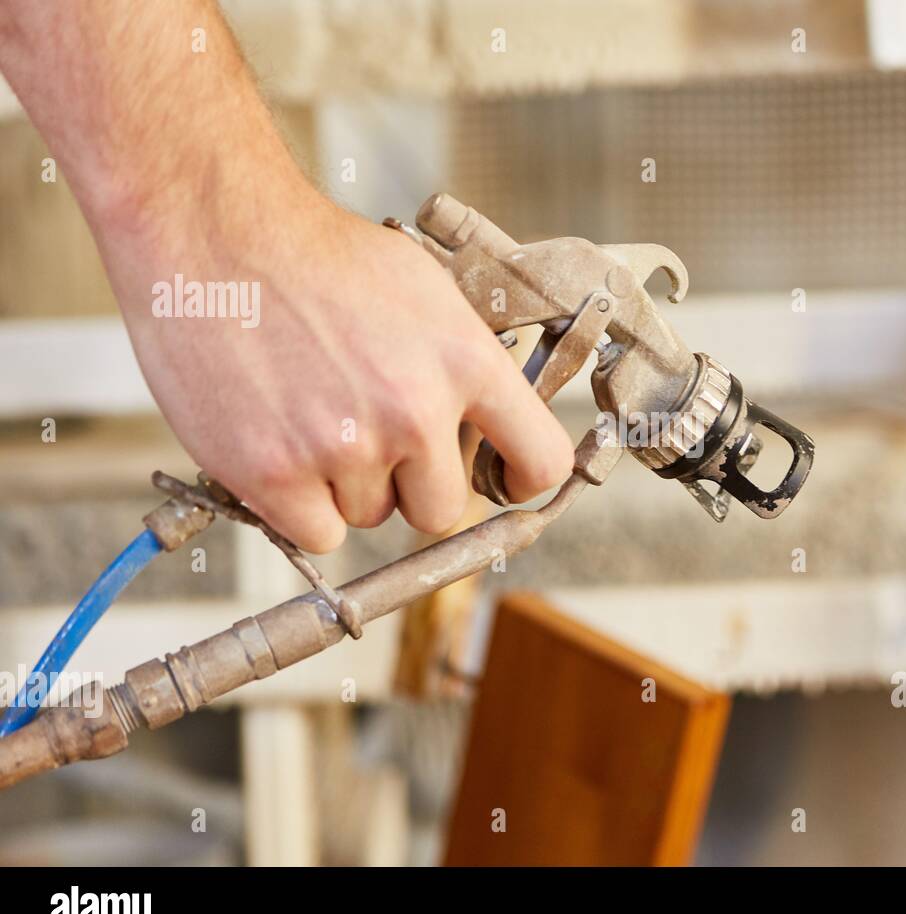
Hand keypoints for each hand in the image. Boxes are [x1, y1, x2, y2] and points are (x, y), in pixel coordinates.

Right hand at [102, 188, 572, 552]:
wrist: (213, 233)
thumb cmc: (316, 257)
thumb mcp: (424, 289)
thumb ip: (463, 363)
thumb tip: (491, 424)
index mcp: (466, 360)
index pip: (540, 459)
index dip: (520, 480)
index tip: (501, 481)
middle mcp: (415, 411)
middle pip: (441, 510)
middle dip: (410, 484)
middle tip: (370, 435)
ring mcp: (346, 447)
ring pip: (370, 516)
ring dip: (345, 485)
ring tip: (309, 412)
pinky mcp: (276, 475)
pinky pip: (316, 535)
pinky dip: (299, 506)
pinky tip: (281, 444)